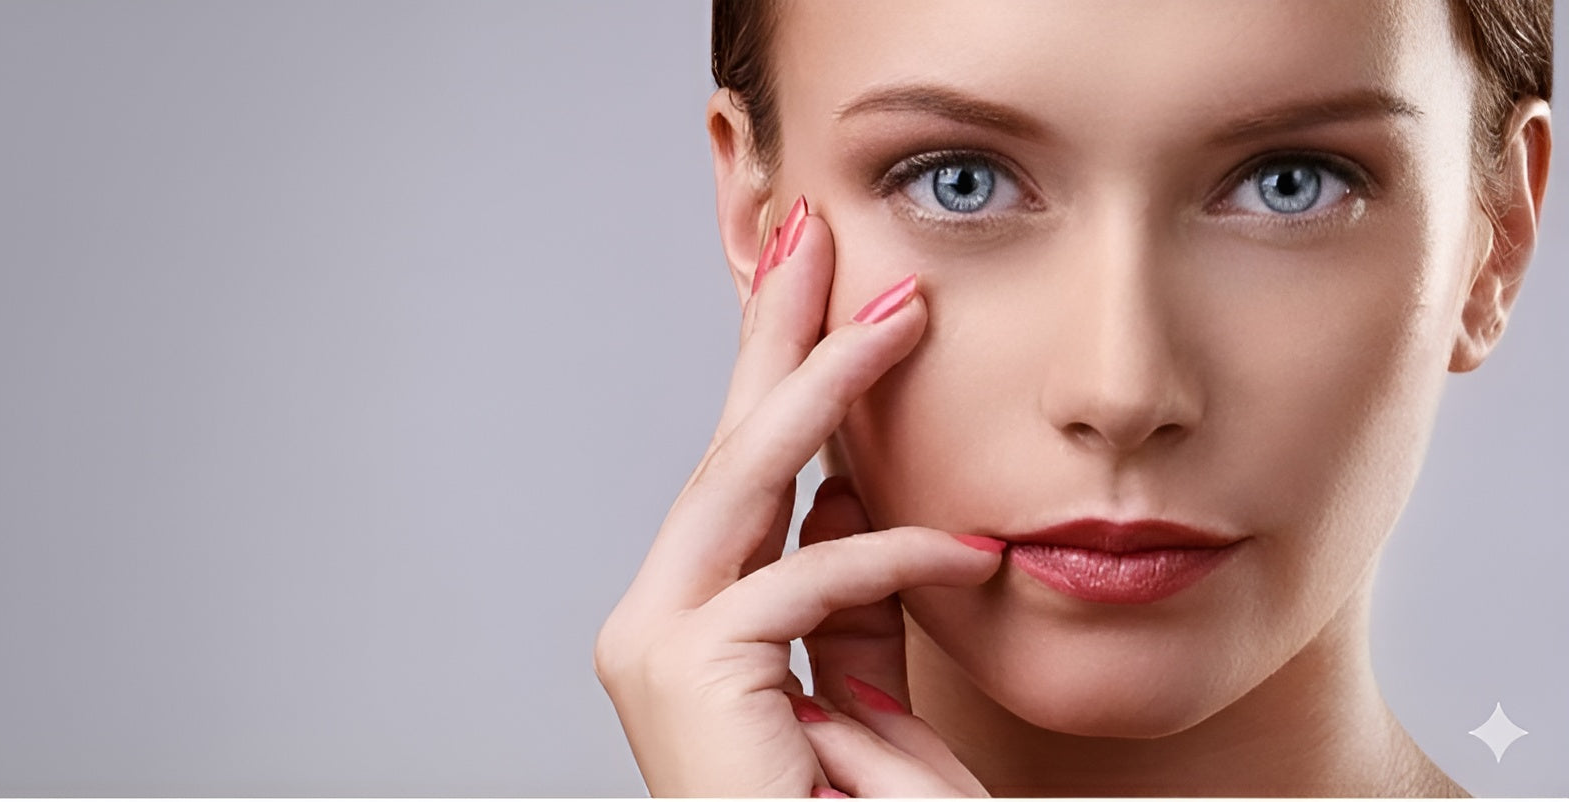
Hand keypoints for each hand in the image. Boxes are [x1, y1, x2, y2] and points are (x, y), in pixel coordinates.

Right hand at [593, 196, 1002, 796]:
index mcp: (691, 628)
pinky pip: (804, 580)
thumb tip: (862, 497)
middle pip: (724, 456)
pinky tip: (965, 551)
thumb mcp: (867, 691)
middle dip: (775, 337)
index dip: (781, 378)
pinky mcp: (689, 671)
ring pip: (740, 485)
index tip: (819, 289)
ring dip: (822, 386)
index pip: (741, 480)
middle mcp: (653, 628)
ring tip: (893, 310)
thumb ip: (854, 602)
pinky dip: (890, 556)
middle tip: (816, 233)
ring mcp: (656, 648)